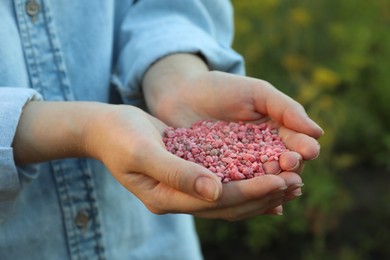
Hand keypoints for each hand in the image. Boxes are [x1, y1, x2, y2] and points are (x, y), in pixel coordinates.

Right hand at [13, 101, 293, 219]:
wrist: (105, 128)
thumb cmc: (119, 136)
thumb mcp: (143, 151)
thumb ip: (177, 172)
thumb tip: (215, 191)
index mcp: (165, 198)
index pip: (217, 201)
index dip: (250, 193)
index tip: (280, 181)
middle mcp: (178, 198)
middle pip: (228, 204)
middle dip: (263, 195)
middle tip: (296, 183)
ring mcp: (183, 187)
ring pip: (229, 195)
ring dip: (260, 189)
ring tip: (291, 181)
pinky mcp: (189, 172)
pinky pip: (223, 180)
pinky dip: (246, 177)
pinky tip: (267, 170)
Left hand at [142, 54, 323, 214]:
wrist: (180, 94)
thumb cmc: (220, 89)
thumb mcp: (256, 92)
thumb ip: (285, 108)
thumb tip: (318, 133)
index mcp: (275, 132)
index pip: (296, 145)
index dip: (303, 149)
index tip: (306, 151)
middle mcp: (261, 153)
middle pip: (283, 169)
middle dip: (289, 170)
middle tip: (289, 169)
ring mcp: (240, 168)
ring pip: (262, 184)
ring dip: (272, 188)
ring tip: (278, 188)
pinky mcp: (220, 178)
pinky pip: (236, 190)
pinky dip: (248, 198)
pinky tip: (257, 206)